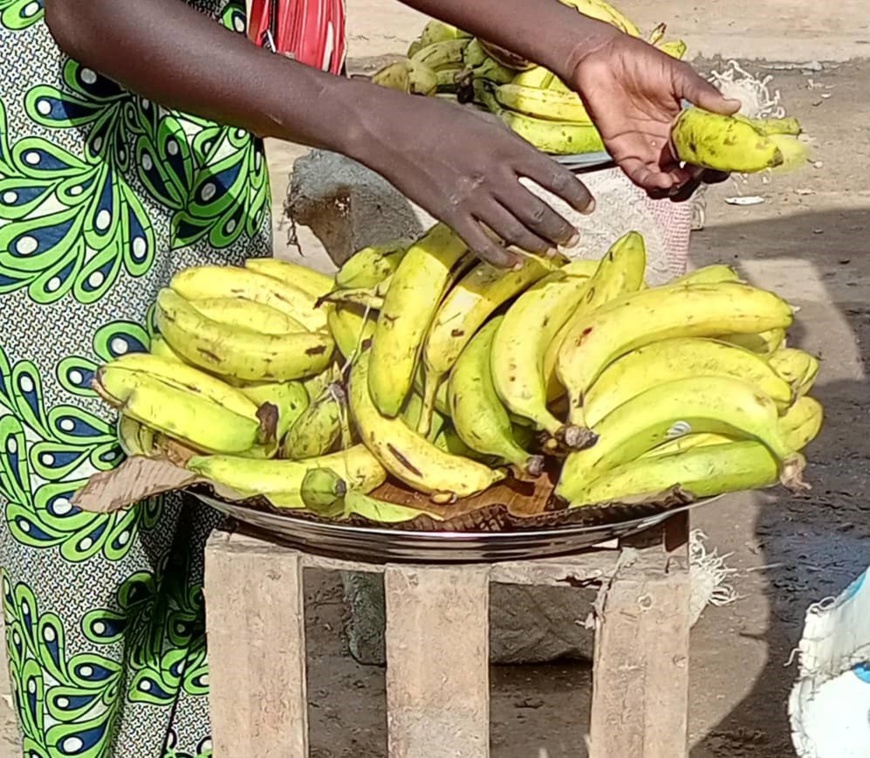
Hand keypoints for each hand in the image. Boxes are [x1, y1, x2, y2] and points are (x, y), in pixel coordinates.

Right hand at [352, 91, 594, 266]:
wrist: (393, 131)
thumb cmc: (436, 119)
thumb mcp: (484, 122)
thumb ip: (511, 147)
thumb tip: (535, 168)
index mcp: (507, 148)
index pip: (556, 177)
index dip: (577, 196)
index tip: (588, 207)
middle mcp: (495, 176)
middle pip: (539, 212)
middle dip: (561, 229)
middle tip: (573, 238)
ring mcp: (472, 199)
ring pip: (515, 232)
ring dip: (538, 246)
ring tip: (552, 252)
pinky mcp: (450, 216)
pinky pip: (482, 245)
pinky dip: (502, 258)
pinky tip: (515, 263)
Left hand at [567, 33, 740, 198]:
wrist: (603, 59)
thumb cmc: (638, 62)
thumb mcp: (678, 75)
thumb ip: (703, 94)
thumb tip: (733, 107)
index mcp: (684, 122)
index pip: (705, 149)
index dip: (715, 159)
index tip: (724, 160)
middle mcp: (666, 140)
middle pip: (688, 171)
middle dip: (697, 177)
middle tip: (701, 172)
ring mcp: (646, 149)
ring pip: (665, 179)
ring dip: (676, 186)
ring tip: (681, 179)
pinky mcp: (625, 153)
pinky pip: (640, 176)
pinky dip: (652, 183)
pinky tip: (663, 180)